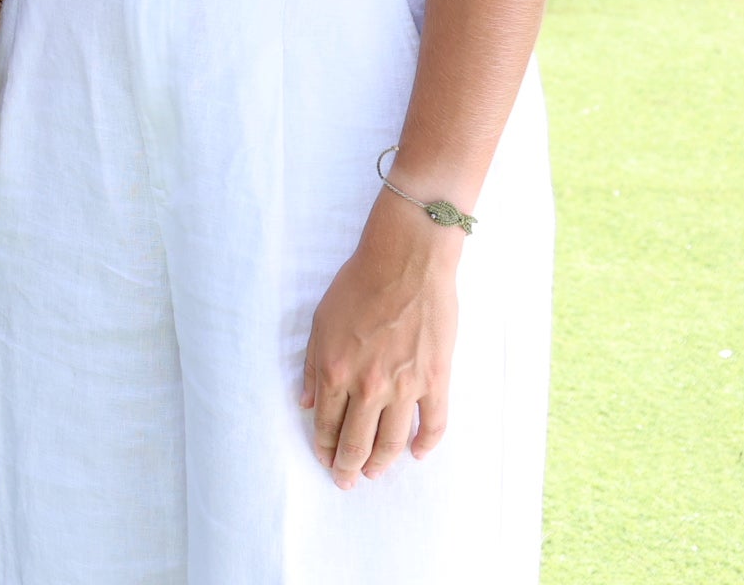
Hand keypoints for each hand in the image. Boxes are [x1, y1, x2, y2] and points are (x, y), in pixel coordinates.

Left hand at [302, 189, 463, 486]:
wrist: (406, 263)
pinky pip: (434, 424)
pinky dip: (426, 444)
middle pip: (357, 441)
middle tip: (346, 482)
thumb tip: (307, 403)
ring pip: (392, 440)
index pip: (327, 423)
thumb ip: (313, 366)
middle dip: (348, 467)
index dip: (325, 446)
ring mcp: (405, 386)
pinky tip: (417, 454)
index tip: (325, 460)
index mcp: (335, 370)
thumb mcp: (321, 322)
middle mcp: (369, 386)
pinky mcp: (436, 380)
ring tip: (374, 474)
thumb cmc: (358, 285)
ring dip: (381, 462)